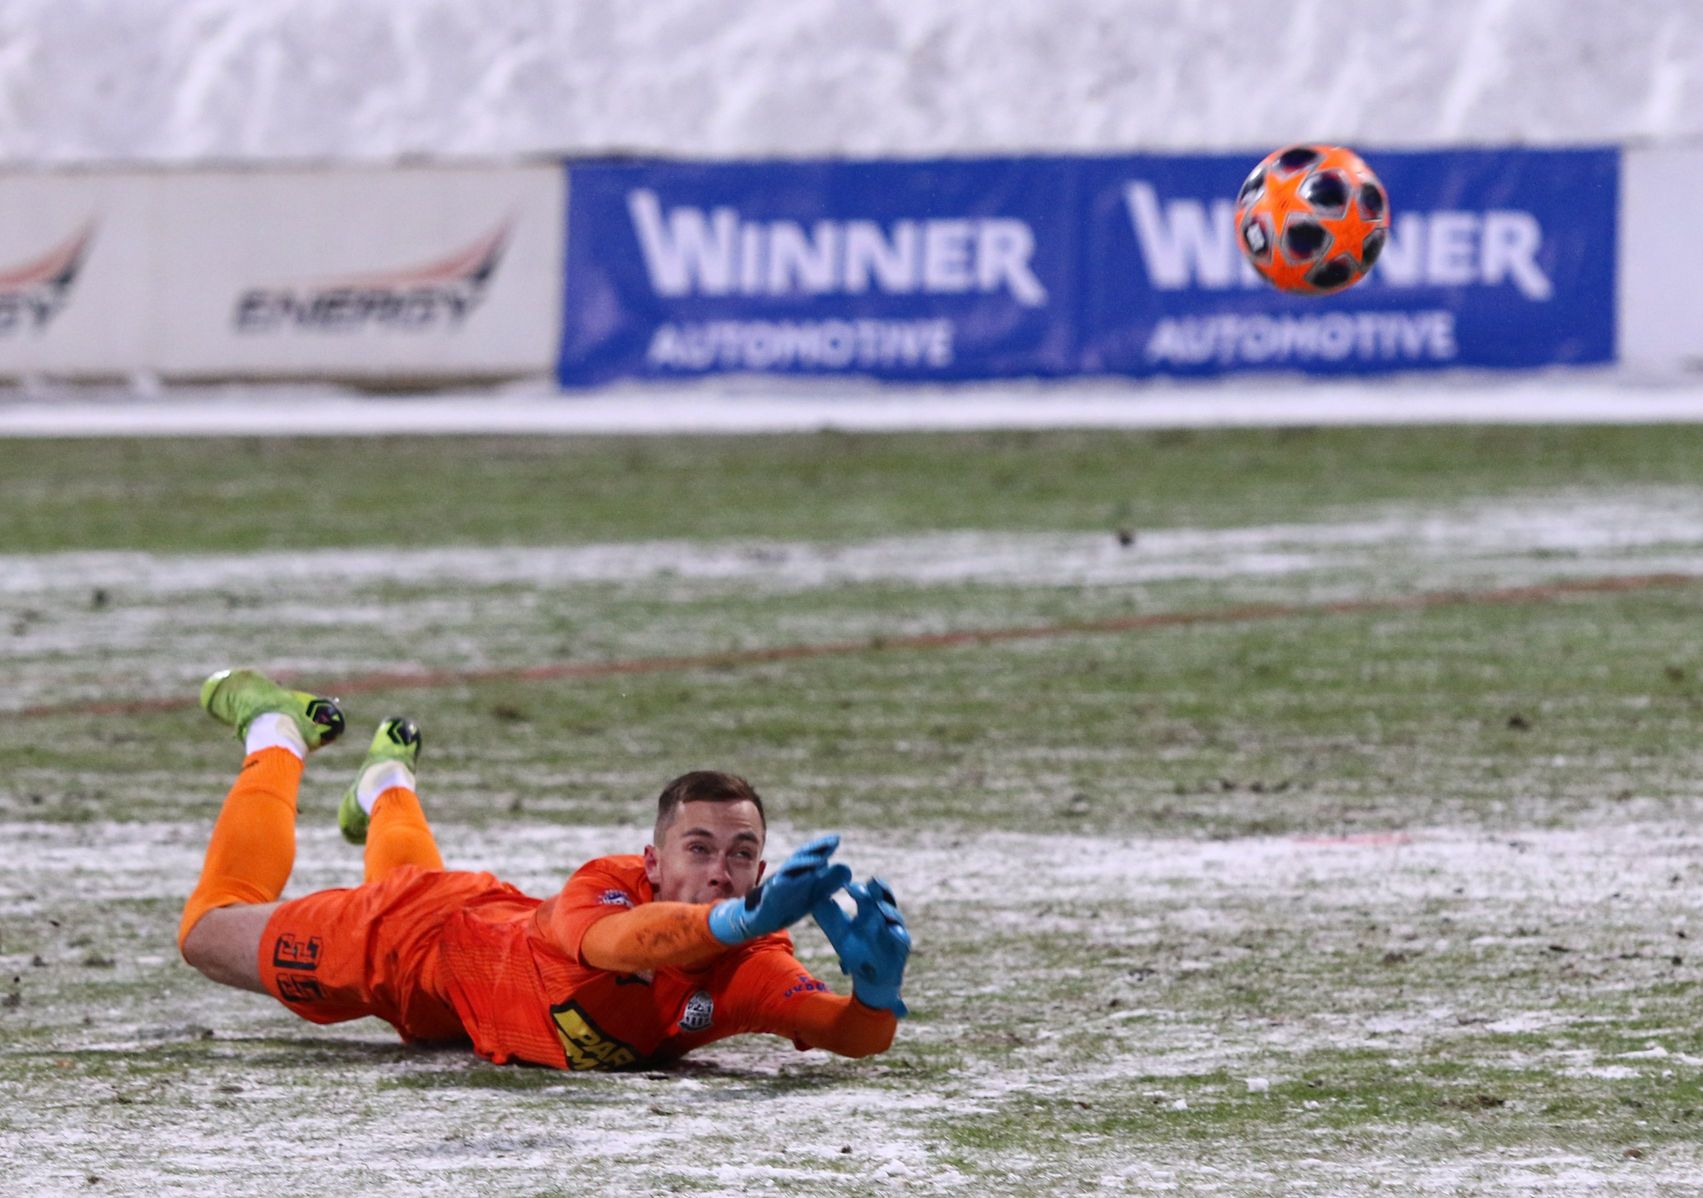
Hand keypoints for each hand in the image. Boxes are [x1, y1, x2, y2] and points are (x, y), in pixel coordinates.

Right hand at [707, 834, 851, 944]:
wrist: (766, 919)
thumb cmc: (791, 902)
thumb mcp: (814, 893)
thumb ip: (829, 881)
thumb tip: (847, 868)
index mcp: (801, 872)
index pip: (812, 856)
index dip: (823, 847)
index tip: (837, 839)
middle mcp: (790, 874)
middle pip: (802, 857)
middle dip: (816, 849)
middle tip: (833, 841)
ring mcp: (779, 883)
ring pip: (791, 870)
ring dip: (805, 863)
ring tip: (820, 860)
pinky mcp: (771, 896)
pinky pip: (778, 887)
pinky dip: (787, 882)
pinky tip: (799, 879)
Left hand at [812, 877, 910, 1017]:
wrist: (870, 978)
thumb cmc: (855, 950)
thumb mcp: (837, 931)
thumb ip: (826, 913)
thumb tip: (814, 895)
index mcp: (869, 909)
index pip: (867, 892)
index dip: (859, 889)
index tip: (848, 886)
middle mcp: (885, 916)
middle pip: (885, 897)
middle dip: (879, 890)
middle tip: (873, 881)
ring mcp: (895, 930)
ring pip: (895, 916)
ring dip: (888, 910)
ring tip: (879, 907)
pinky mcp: (902, 948)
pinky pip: (903, 938)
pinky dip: (898, 933)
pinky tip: (892, 930)